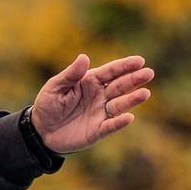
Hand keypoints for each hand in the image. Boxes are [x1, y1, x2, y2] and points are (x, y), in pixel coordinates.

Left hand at [31, 55, 153, 154]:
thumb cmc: (48, 105)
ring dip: (132, 99)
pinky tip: (129, 117)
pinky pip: (110, 126)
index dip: (125, 66)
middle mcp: (100, 96)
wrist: (41, 131)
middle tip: (149, 73)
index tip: (139, 61)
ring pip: (120, 105)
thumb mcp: (54, 87)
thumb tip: (84, 58)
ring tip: (145, 94)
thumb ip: (70, 75)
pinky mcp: (97, 131)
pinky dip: (119, 122)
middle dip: (134, 79)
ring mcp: (100, 113)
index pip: (111, 71)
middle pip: (120, 86)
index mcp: (91, 81)